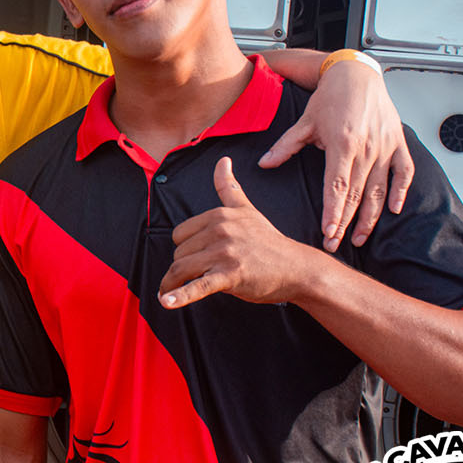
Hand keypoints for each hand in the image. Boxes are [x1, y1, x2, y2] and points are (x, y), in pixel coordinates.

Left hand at [159, 158, 320, 308]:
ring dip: (171, 284)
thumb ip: (229, 187)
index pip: (179, 234)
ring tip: (167, 294)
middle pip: (178, 253)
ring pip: (181, 268)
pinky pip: (198, 287)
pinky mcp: (230, 276)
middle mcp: (220, 231)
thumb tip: (222, 161)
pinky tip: (166, 301)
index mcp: (219, 215)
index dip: (183, 248)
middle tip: (192, 276)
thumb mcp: (247, 210)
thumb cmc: (268, 242)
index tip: (192, 258)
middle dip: (180, 267)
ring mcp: (225, 253)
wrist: (296, 267)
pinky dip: (179, 296)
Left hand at [259, 57, 414, 249]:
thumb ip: (286, 146)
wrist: (358, 74)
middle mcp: (367, 147)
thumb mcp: (305, 121)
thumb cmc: (332, 97)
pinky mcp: (398, 143)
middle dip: (345, 222)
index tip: (328, 232)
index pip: (337, 186)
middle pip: (357, 194)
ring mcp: (386, 146)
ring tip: (359, 238)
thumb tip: (264, 164)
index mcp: (343, 143)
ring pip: (380, 190)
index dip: (333, 211)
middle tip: (335, 244)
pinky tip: (393, 211)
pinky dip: (401, 192)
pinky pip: (404, 172)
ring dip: (371, 217)